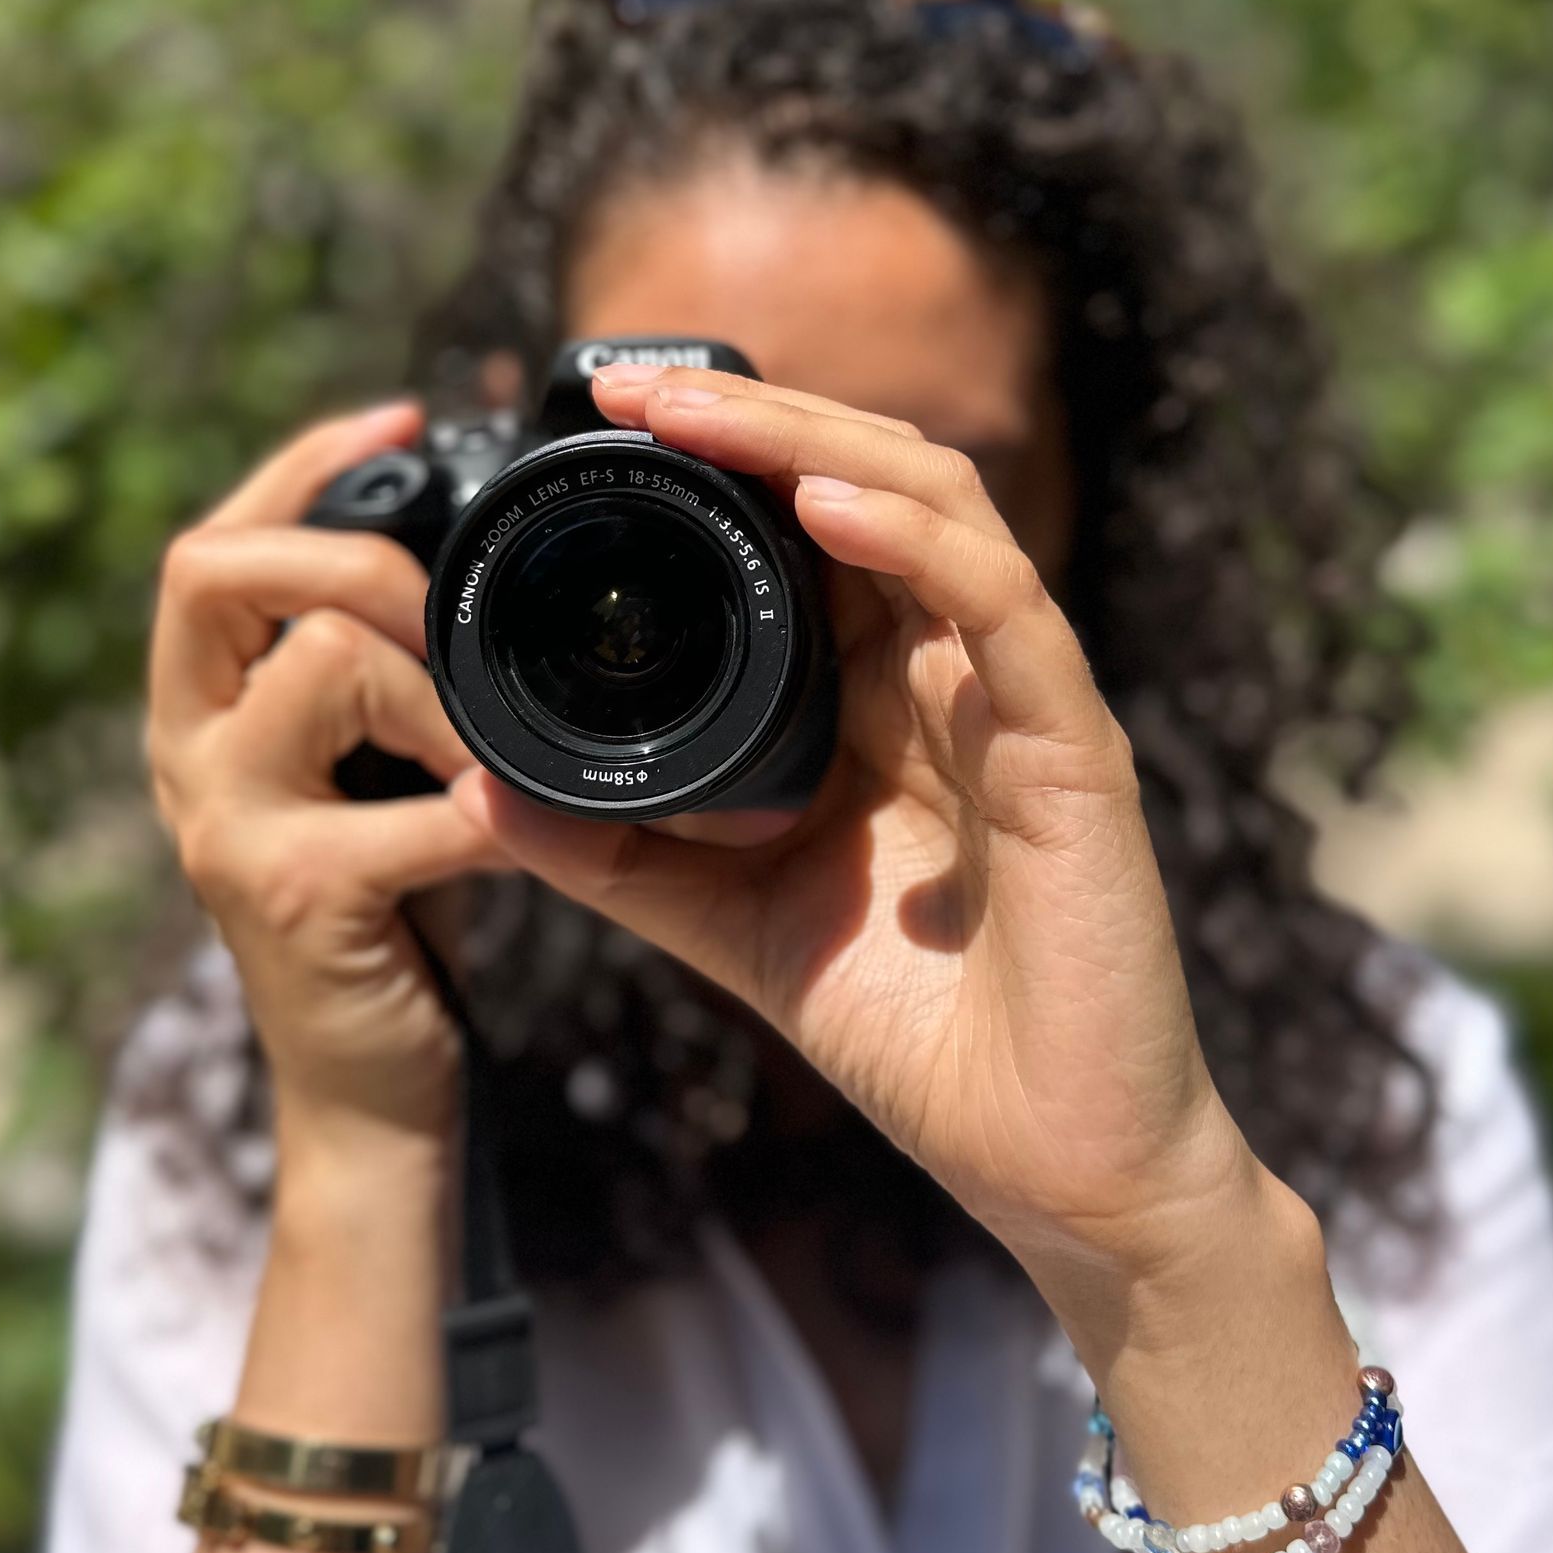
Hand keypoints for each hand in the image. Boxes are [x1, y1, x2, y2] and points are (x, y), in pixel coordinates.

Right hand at [145, 400, 503, 1172]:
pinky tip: (534, 826)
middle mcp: (186, 752)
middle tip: (451, 605)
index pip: (215, 543)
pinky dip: (496, 809)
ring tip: (494, 747)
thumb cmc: (393, 911)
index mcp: (205, 708)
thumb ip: (392, 673)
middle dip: (355, 557)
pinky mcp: (294, 898)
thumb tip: (479, 554)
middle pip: (215, 571)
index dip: (300, 463)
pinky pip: (419, 809)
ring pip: (325, 664)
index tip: (404, 410)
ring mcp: (225, 826)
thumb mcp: (374, 767)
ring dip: (439, 685)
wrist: (368, 1090)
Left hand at [454, 367, 1262, 1291]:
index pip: (813, 529)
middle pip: (871, 483)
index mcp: (885, 698)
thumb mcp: (729, 922)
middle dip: (755, 420)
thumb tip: (477, 779)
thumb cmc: (916, 1036)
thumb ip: (619, 850)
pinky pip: (1003, 612)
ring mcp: (1020, 700)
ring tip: (701, 414)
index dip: (725, 460)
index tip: (610, 422)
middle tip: (634, 386)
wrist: (1048, 1166)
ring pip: (937, 509)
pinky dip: (918, 543)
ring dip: (815, 445)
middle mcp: (955, 673)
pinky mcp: (1075, 752)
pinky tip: (828, 507)